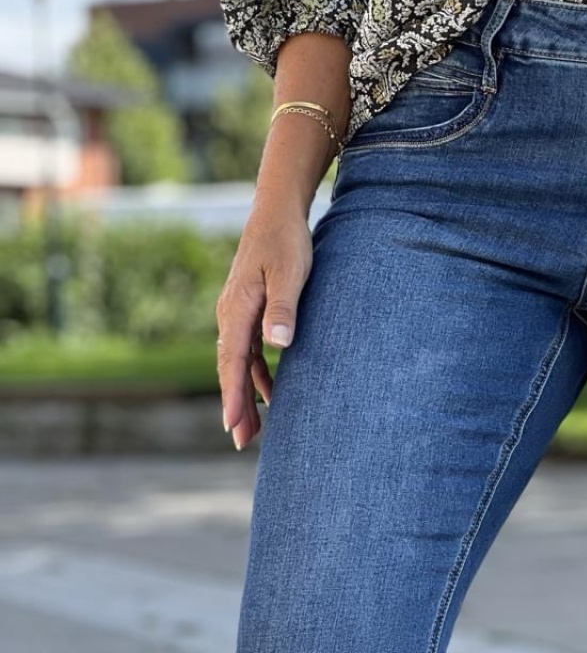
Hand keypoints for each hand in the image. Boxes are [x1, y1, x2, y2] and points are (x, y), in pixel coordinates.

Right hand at [215, 203, 312, 449]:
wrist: (277, 212)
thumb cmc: (287, 241)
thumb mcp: (290, 274)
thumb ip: (284, 309)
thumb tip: (276, 345)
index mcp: (237, 309)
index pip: (232, 362)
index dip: (232, 396)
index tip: (233, 425)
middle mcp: (230, 314)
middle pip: (230, 369)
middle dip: (235, 406)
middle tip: (242, 441)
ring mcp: (238, 313)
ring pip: (238, 364)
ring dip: (245, 395)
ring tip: (255, 430)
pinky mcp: (249, 310)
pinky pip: (247, 351)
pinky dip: (255, 376)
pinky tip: (270, 394)